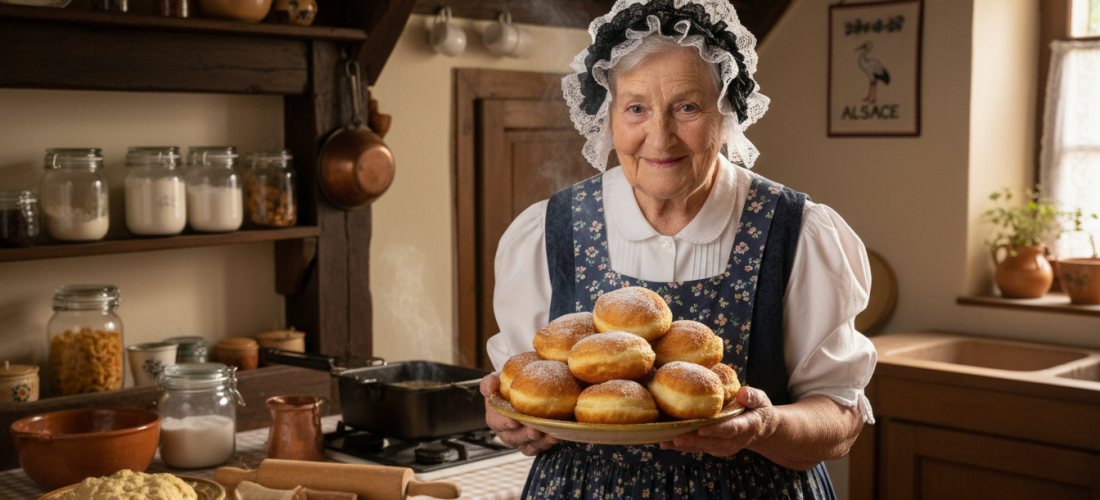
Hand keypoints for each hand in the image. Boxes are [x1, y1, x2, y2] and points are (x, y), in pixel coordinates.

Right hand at [480, 374, 559, 455]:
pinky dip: (547, 444)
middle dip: (524, 435)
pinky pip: (539, 448)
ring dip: (538, 442)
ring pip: (527, 447)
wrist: (525, 391)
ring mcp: (521, 439)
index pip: (495, 422)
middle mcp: (506, 431)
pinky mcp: (534, 443)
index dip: (503, 423)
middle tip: (534, 431)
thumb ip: (490, 382)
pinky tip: (556, 436)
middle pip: (512, 438)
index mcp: (495, 416)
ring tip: (549, 435)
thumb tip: (490, 386)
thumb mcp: (497, 381)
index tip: (513, 421)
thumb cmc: (509, 387)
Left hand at [658, 385, 775, 456]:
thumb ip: (752, 396)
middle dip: (693, 440)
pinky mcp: (713, 448)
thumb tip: (742, 393)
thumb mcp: (761, 400)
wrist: (760, 429)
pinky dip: (680, 446)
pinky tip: (664, 442)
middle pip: (711, 442)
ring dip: (683, 445)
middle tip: (675, 437)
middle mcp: (733, 441)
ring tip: (664, 440)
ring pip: (701, 447)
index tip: (701, 429)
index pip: (730, 429)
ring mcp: (722, 447)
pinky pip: (696, 448)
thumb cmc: (757, 409)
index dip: (716, 430)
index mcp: (747, 426)